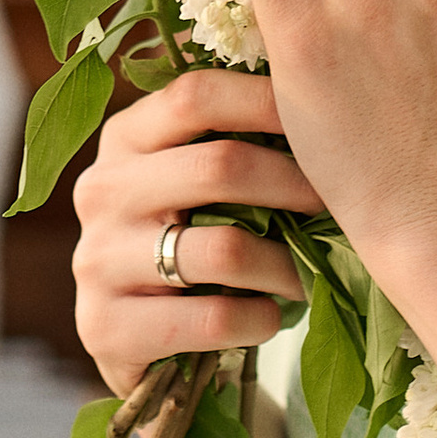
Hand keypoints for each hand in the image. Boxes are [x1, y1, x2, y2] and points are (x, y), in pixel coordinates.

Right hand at [70, 71, 326, 400]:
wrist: (136, 341)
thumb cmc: (191, 242)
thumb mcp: (196, 182)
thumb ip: (235, 139)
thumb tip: (325, 99)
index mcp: (124, 138)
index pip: (195, 96)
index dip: (268, 102)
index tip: (328, 119)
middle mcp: (101, 191)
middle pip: (219, 167)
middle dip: (296, 186)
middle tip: (340, 205)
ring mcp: (97, 260)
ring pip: (224, 249)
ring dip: (286, 264)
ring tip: (309, 273)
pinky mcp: (104, 327)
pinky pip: (215, 318)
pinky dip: (261, 318)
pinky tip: (269, 317)